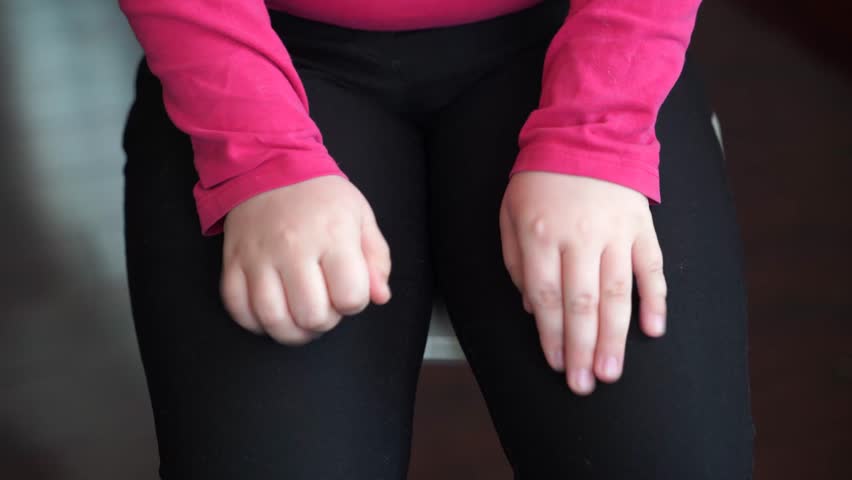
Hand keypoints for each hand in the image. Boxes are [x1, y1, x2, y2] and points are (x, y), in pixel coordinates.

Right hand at [221, 176, 391, 344]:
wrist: (268, 166)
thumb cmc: (321, 196)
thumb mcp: (361, 217)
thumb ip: (376, 259)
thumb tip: (380, 297)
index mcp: (333, 236)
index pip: (350, 297)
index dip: (354, 302)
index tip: (348, 289)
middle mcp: (294, 248)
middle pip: (312, 316)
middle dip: (325, 320)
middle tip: (324, 304)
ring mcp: (259, 257)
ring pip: (273, 319)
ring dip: (292, 331)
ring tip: (300, 317)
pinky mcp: (232, 262)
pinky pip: (238, 309)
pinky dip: (255, 322)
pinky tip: (272, 312)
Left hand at [499, 172, 666, 394]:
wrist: (586, 130)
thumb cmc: (540, 177)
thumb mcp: (510, 212)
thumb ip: (516, 261)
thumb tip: (534, 307)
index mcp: (542, 234)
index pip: (547, 297)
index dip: (551, 336)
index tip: (555, 364)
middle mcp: (580, 237)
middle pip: (582, 303)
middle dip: (581, 349)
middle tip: (584, 384)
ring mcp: (615, 232)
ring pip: (617, 294)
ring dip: (615, 337)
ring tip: (612, 371)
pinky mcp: (641, 226)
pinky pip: (652, 268)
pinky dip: (656, 300)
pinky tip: (654, 330)